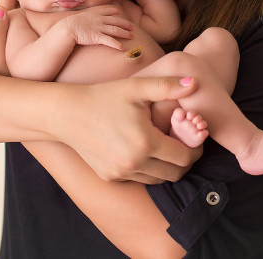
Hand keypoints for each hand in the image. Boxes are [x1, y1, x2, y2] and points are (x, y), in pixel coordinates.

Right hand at [52, 76, 202, 183]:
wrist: (67, 113)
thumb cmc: (103, 97)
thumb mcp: (136, 87)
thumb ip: (167, 86)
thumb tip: (195, 82)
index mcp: (145, 142)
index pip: (185, 157)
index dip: (195, 149)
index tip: (194, 138)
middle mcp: (134, 163)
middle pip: (175, 174)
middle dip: (185, 160)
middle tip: (182, 143)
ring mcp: (121, 173)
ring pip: (158, 180)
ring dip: (167, 167)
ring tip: (164, 146)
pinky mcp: (110, 177)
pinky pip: (139, 179)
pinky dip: (147, 169)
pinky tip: (143, 151)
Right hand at [65, 5, 132, 49]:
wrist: (67, 28)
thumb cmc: (73, 22)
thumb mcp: (84, 14)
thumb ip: (91, 14)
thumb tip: (93, 16)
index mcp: (97, 12)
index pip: (110, 10)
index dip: (117, 12)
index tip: (121, 14)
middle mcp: (100, 19)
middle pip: (116, 21)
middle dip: (125, 24)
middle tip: (132, 28)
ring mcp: (99, 28)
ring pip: (116, 30)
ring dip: (125, 33)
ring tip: (132, 37)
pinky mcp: (97, 37)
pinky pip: (109, 41)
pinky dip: (117, 44)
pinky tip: (122, 48)